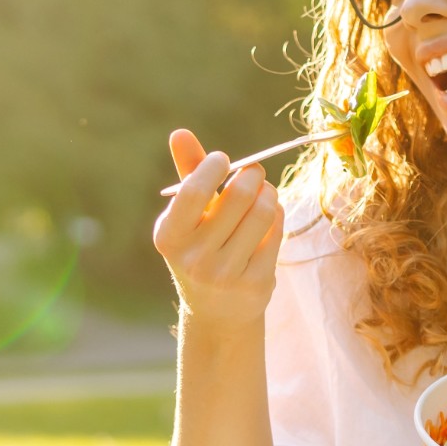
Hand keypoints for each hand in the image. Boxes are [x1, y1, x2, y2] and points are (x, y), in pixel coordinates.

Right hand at [153, 128, 281, 327]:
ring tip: (264, 192)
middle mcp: (194, 259)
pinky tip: (269, 217)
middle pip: (238, 196)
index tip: (222, 161)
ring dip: (269, 193)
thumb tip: (179, 133)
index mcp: (169, 237)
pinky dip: (277, 216)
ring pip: (263, 212)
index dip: (212, 167)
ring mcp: (226, 274)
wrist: (217, 312)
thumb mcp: (187, 217)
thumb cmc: (200, 247)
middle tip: (254, 173)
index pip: (193, 192)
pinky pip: (276, 232)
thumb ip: (187, 174)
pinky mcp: (255, 283)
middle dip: (252, 176)